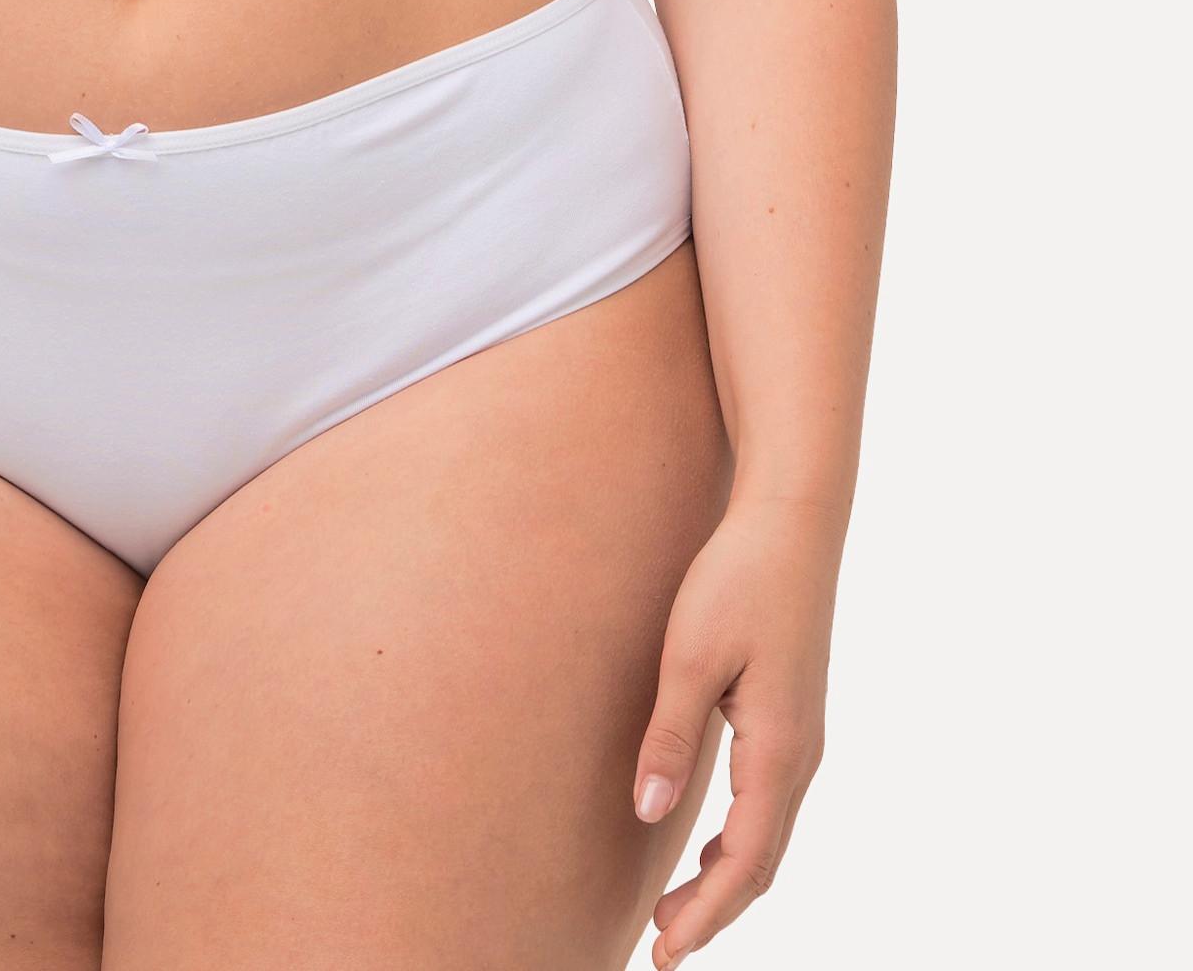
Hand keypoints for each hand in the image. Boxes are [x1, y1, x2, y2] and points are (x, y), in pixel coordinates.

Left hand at [630, 495, 837, 964]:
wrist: (793, 522)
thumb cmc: (739, 579)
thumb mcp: (691, 656)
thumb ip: (670, 737)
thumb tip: (648, 813)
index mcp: (780, 751)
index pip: (745, 863)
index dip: (706, 915)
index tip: (666, 954)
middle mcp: (801, 757)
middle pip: (761, 863)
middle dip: (714, 910)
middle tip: (660, 947)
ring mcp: (802, 740)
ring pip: (769, 837)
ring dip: (725, 878)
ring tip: (674, 909)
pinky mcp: (792, 719)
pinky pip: (770, 805)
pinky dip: (740, 842)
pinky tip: (706, 843)